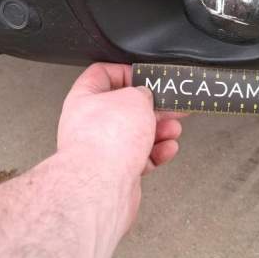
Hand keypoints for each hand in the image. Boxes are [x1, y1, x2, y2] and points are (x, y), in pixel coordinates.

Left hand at [57, 63, 183, 230]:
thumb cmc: (106, 141)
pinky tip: (167, 149)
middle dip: (152, 108)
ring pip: (136, 134)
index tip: (145, 77)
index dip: (126, 72)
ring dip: (159, 131)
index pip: (102, 74)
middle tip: (171, 105)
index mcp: (85, 98)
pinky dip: (156, 153)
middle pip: (125, 108)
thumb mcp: (134, 98)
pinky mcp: (115, 171)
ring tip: (173, 129)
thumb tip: (147, 96)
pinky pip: (140, 157)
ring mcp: (102, 149)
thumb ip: (142, 92)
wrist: (101, 185)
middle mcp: (90, 123)